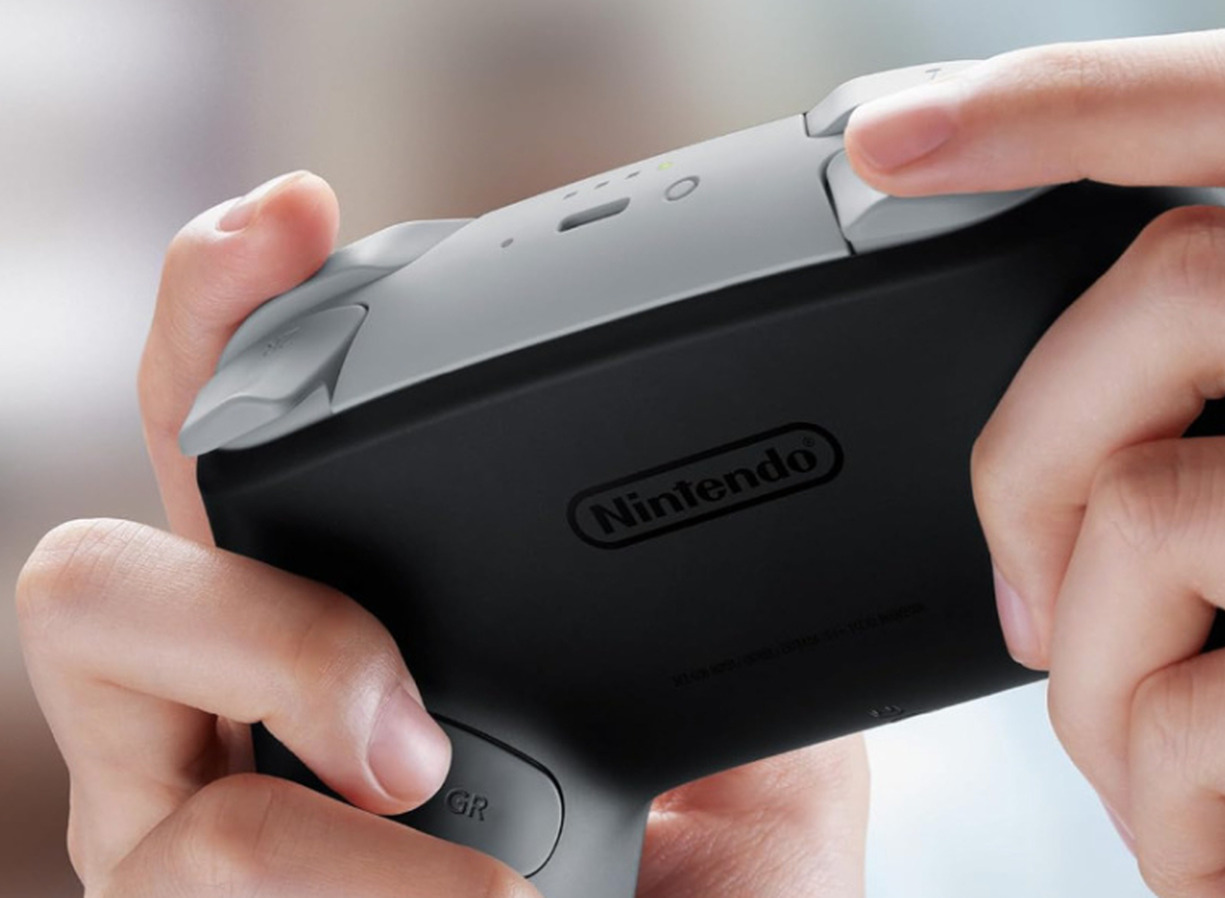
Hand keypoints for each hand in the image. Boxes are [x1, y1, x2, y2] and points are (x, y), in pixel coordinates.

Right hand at [17, 172, 867, 896]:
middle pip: (134, 514)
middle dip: (224, 482)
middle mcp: (245, 702)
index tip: (299, 220)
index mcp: (367, 624)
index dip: (242, 314)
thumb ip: (723, 631)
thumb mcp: (753, 751)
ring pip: (101, 631)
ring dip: (293, 671)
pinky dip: (356, 869)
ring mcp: (184, 802)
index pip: (265, 440)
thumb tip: (760, 509)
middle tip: (403, 651)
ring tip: (437, 775)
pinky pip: (203, 841)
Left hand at [848, 25, 1224, 897]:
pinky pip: (1189, 709)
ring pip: (1151, 508)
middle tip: (1033, 602)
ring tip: (1164, 776)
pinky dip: (1163, 815)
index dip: (1079, 98)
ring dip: (1097, 682)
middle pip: (1183, 286)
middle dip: (1032, 456)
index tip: (905, 135)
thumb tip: (1095, 393)